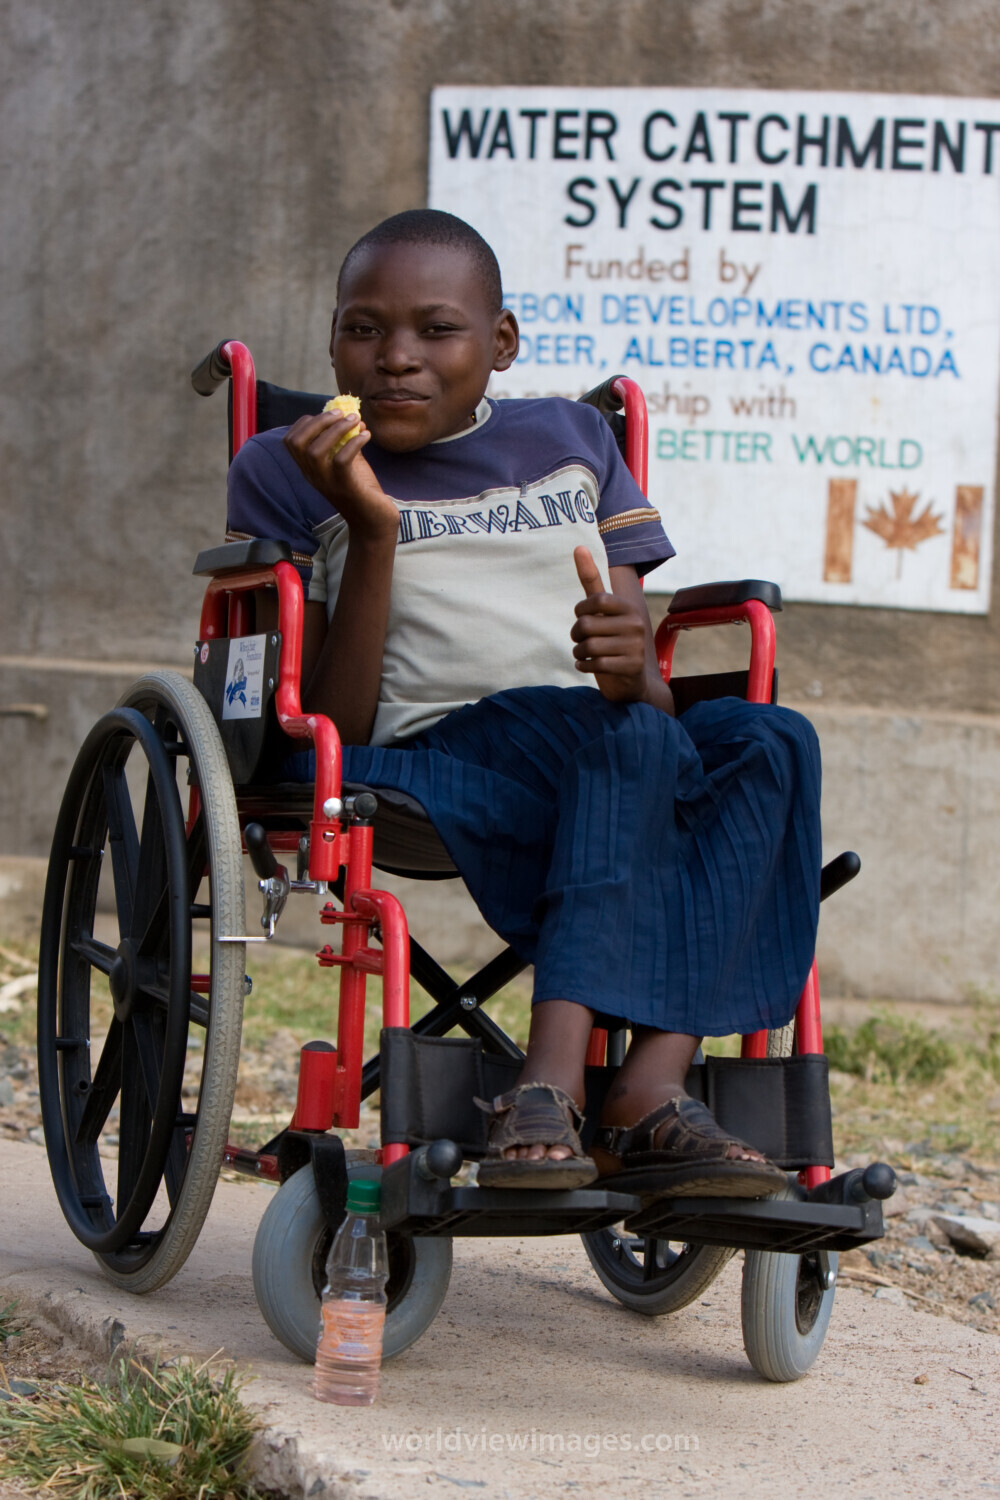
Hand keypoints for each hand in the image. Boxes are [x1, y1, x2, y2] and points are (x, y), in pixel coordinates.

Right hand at [283, 410, 397, 542]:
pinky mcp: (345, 487)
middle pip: (297, 443)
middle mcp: (313, 476)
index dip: (305, 422)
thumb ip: (345, 442)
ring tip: (355, 420)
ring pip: (315, 450)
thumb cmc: (361, 490)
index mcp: (309, 469)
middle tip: (341, 413)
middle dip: (318, 421)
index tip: (328, 415)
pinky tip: (366, 436)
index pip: (290, 441)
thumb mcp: (349, 462)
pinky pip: (341, 460)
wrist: (375, 522)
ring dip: (336, 429)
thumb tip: (352, 417)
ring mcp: (327, 482)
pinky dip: (353, 442)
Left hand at [571, 546, 648, 702]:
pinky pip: (594, 663)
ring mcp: (635, 647)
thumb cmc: (612, 641)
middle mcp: (635, 624)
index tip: (581, 617)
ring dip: (578, 652)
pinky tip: (587, 666)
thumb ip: (592, 580)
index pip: (596, 600)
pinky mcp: (631, 667)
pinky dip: (583, 666)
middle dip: (576, 635)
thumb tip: (579, 546)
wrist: (633, 682)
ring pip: (588, 646)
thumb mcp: (603, 611)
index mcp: (629, 607)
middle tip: (580, 641)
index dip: (580, 611)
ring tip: (584, 655)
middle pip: (586, 625)